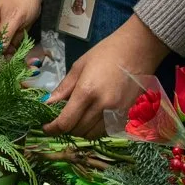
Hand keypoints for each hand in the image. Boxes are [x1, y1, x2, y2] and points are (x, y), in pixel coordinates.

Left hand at [42, 18, 166, 135]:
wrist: (138, 49)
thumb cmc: (106, 53)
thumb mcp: (80, 66)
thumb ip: (64, 88)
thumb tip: (48, 103)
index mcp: (87, 92)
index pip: (66, 122)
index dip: (52, 128)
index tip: (46, 127)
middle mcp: (103, 106)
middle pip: (78, 130)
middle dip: (65, 128)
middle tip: (60, 120)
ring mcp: (117, 113)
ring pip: (92, 134)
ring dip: (81, 130)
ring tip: (77, 119)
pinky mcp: (128, 115)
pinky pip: (107, 131)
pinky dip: (96, 129)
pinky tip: (93, 117)